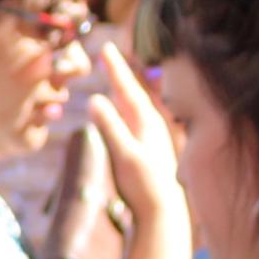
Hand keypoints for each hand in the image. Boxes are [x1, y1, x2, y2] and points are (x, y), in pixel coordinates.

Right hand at [84, 41, 183, 225]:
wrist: (164, 212)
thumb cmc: (144, 185)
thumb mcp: (125, 155)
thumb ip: (111, 127)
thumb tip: (94, 98)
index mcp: (147, 122)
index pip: (128, 88)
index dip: (116, 68)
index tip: (105, 47)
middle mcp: (153, 125)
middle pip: (135, 91)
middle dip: (121, 72)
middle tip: (110, 52)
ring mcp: (153, 137)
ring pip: (137, 105)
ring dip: (126, 89)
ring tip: (117, 76)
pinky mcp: (151, 149)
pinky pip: (137, 119)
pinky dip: (128, 108)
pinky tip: (126, 111)